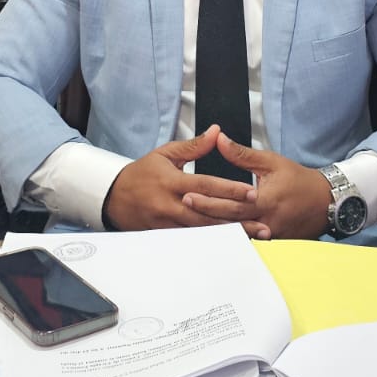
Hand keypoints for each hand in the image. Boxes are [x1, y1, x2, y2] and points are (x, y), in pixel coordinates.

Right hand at [102, 127, 259, 231]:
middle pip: (209, 215)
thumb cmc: (142, 173)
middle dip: (237, 220)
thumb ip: (194, 146)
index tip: (251, 193)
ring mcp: (168, 224)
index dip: (229, 190)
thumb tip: (217, 132)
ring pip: (203, 232)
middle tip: (262, 224)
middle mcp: (171, 205)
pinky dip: (213, 242)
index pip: (206, 186)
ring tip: (254, 237)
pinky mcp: (166, 236)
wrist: (114, 198)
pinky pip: (193, 241)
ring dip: (229, 235)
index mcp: (172, 182)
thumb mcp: (165, 154)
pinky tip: (231, 245)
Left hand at [192, 134, 332, 239]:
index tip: (188, 194)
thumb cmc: (299, 180)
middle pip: (230, 222)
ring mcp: (270, 236)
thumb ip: (242, 154)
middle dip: (204, 215)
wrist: (326, 202)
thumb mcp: (272, 162)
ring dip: (213, 230)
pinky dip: (229, 238)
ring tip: (188, 224)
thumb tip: (218, 139)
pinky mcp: (272, 243)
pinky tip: (211, 236)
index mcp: (266, 201)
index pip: (232, 203)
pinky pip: (246, 242)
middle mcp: (267, 222)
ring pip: (236, 235)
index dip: (209, 200)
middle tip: (183, 206)